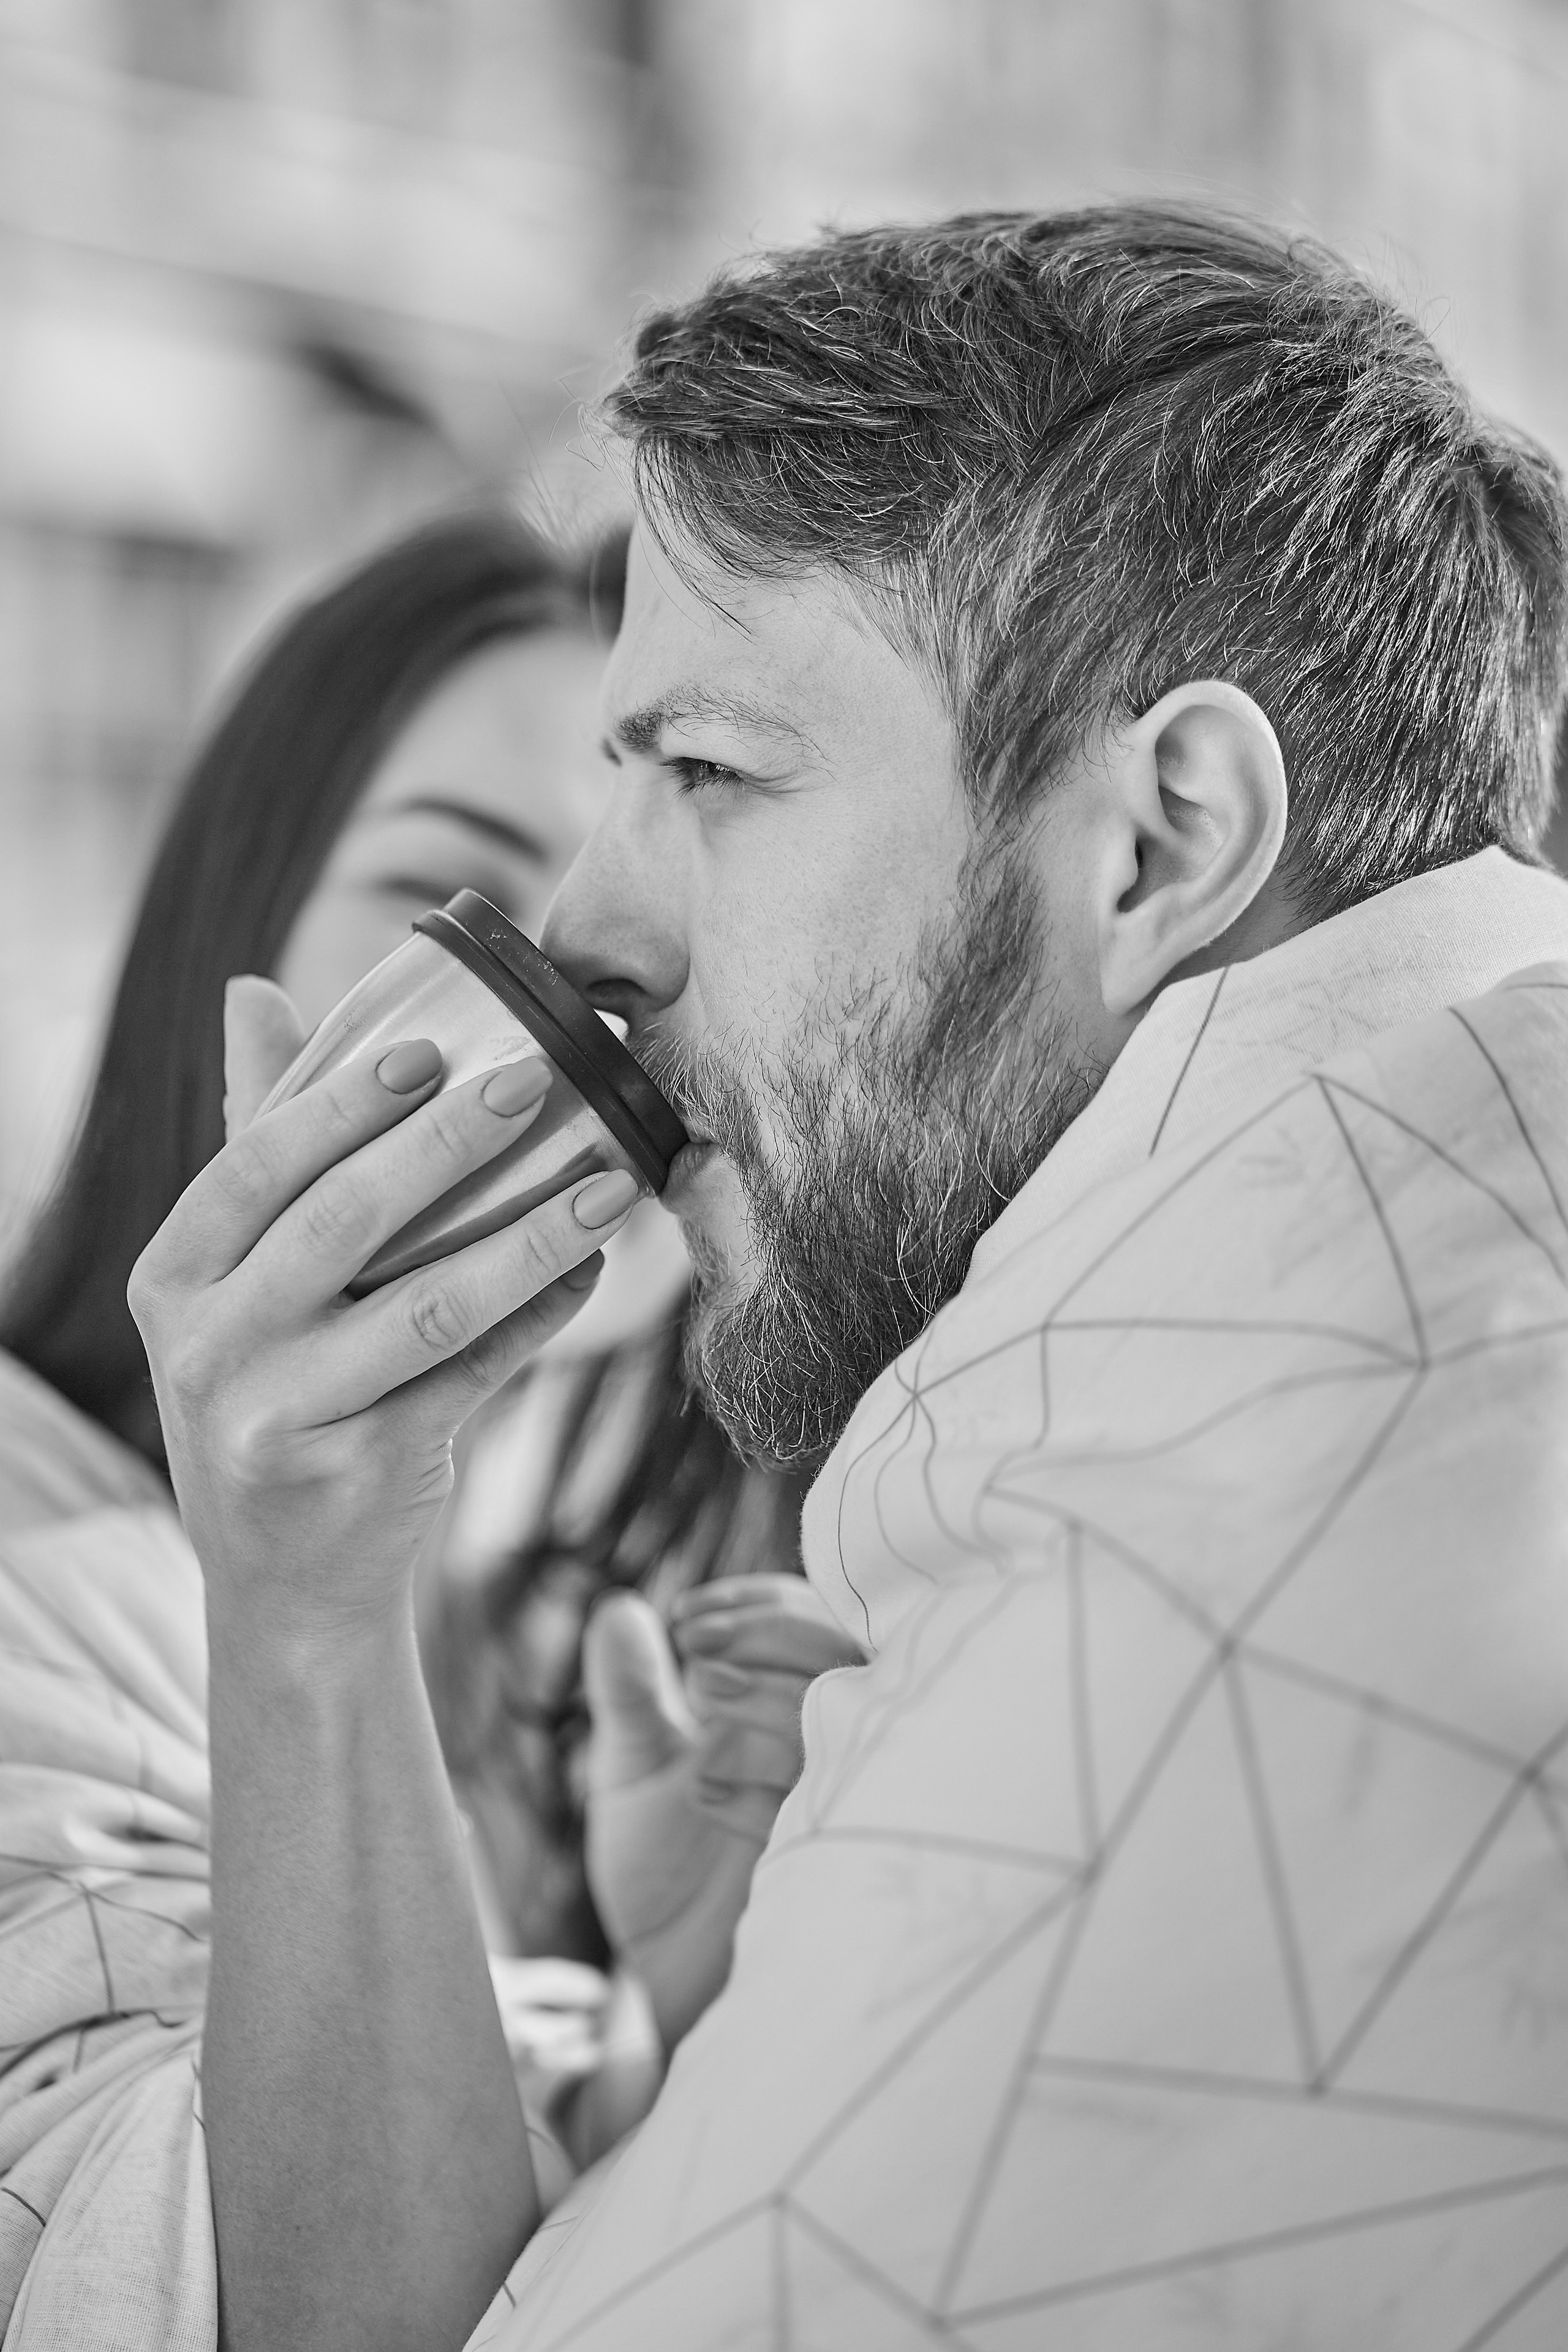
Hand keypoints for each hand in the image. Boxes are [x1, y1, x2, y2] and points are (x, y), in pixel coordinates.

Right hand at [131, 976, 639, 1645]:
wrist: (283, 1575)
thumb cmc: (274, 1385)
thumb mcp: (233, 1280)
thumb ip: (252, 1139)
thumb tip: (250, 993)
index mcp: (173, 1278)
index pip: (253, 1165)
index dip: (341, 1101)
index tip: (430, 1048)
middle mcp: (208, 1349)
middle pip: (342, 1223)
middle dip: (447, 1144)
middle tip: (537, 1081)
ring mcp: (282, 1418)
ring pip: (426, 1305)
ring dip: (530, 1234)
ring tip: (609, 1179)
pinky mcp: (362, 1473)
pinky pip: (474, 1376)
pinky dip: (539, 1317)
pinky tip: (592, 1269)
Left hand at [583, 1579, 865, 2051]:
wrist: (666, 1973)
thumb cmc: (661, 1860)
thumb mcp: (632, 1762)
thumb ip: (630, 1688)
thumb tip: (617, 1608)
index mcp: (786, 1700)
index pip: (806, 1617)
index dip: (756, 1604)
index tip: (685, 1618)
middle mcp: (826, 1739)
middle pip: (837, 1650)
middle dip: (766, 1635)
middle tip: (695, 1653)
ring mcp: (835, 1795)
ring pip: (834, 1714)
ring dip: (764, 1696)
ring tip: (701, 1702)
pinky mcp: (833, 1857)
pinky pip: (820, 1797)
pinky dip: (757, 1780)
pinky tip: (701, 1790)